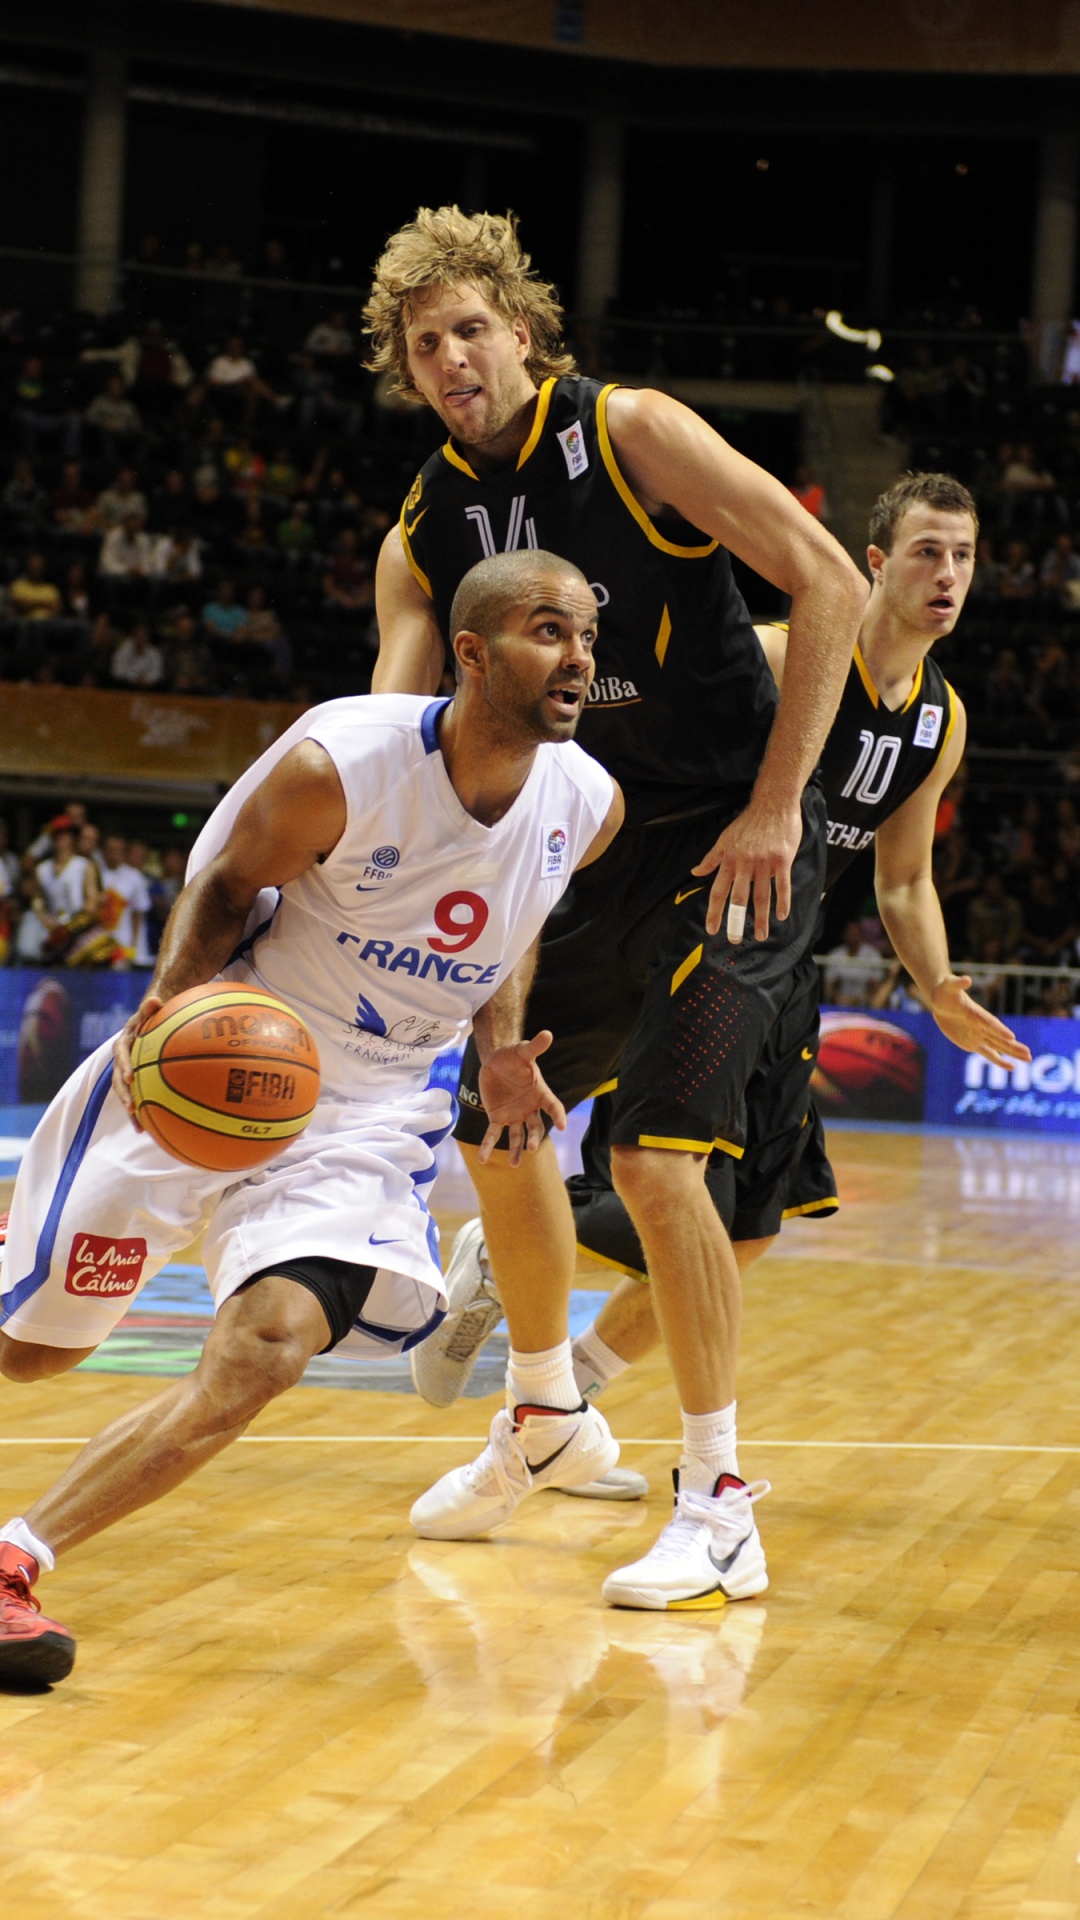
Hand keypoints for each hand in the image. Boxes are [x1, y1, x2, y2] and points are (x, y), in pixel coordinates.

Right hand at [112, 995, 162, 1124]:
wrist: (150, 1021)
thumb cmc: (153, 1015)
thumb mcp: (151, 1009)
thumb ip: (150, 1007)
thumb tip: (155, 999)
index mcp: (124, 1044)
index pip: (121, 1055)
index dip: (124, 1066)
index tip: (131, 1078)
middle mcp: (123, 1060)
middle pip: (119, 1080)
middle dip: (124, 1096)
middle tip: (132, 1109)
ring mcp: (129, 1072)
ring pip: (127, 1093)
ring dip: (133, 1110)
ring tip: (140, 1127)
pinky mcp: (137, 1081)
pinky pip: (140, 1097)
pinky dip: (145, 1111)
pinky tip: (153, 1128)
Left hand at [476, 1029, 566, 1166]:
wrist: (496, 1061)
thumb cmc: (514, 1056)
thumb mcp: (523, 1052)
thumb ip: (535, 1047)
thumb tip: (547, 1033)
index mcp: (540, 1094)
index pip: (553, 1106)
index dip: (558, 1115)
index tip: (562, 1126)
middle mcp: (530, 1108)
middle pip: (536, 1126)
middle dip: (533, 1138)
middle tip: (531, 1148)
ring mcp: (515, 1115)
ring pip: (517, 1136)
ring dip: (516, 1150)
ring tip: (514, 1164)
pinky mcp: (498, 1118)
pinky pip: (494, 1134)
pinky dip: (488, 1146)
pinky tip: (482, 1159)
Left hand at [692, 794, 802, 940]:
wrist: (773, 804)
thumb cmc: (748, 822)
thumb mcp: (724, 839)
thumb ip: (711, 858)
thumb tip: (695, 872)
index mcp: (729, 860)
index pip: (718, 891)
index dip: (714, 912)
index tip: (711, 929)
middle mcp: (744, 864)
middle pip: (738, 898)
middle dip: (735, 921)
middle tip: (734, 939)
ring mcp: (764, 862)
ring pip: (761, 895)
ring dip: (760, 918)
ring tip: (760, 936)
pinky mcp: (782, 859)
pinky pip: (782, 885)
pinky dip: (782, 901)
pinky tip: (781, 916)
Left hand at [929, 975, 1031, 1068]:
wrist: (942, 999)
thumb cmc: (946, 990)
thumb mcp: (949, 985)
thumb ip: (958, 983)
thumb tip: (967, 979)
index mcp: (976, 1013)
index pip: (990, 1023)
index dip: (999, 1030)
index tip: (1011, 1037)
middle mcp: (981, 1026)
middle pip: (999, 1038)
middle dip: (1013, 1046)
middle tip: (1028, 1054)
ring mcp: (978, 1035)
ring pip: (998, 1047)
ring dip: (1013, 1053)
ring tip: (1028, 1058)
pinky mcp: (972, 1043)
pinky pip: (988, 1053)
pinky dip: (999, 1060)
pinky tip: (1012, 1067)